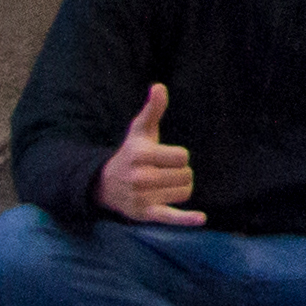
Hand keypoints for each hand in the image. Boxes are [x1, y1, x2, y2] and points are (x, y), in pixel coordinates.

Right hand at [96, 82, 203, 227]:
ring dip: (180, 188)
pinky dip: (186, 219)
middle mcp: (140, 177)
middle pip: (186, 175)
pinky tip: (201, 218)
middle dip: (180, 172)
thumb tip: (159, 86)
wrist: (105, 184)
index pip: (182, 157)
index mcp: (141, 155)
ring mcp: (142, 196)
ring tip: (164, 184)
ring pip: (184, 192)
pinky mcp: (145, 214)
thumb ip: (153, 110)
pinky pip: (169, 217)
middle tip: (163, 172)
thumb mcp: (140, 131)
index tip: (166, 157)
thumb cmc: (131, 153)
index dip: (179, 157)